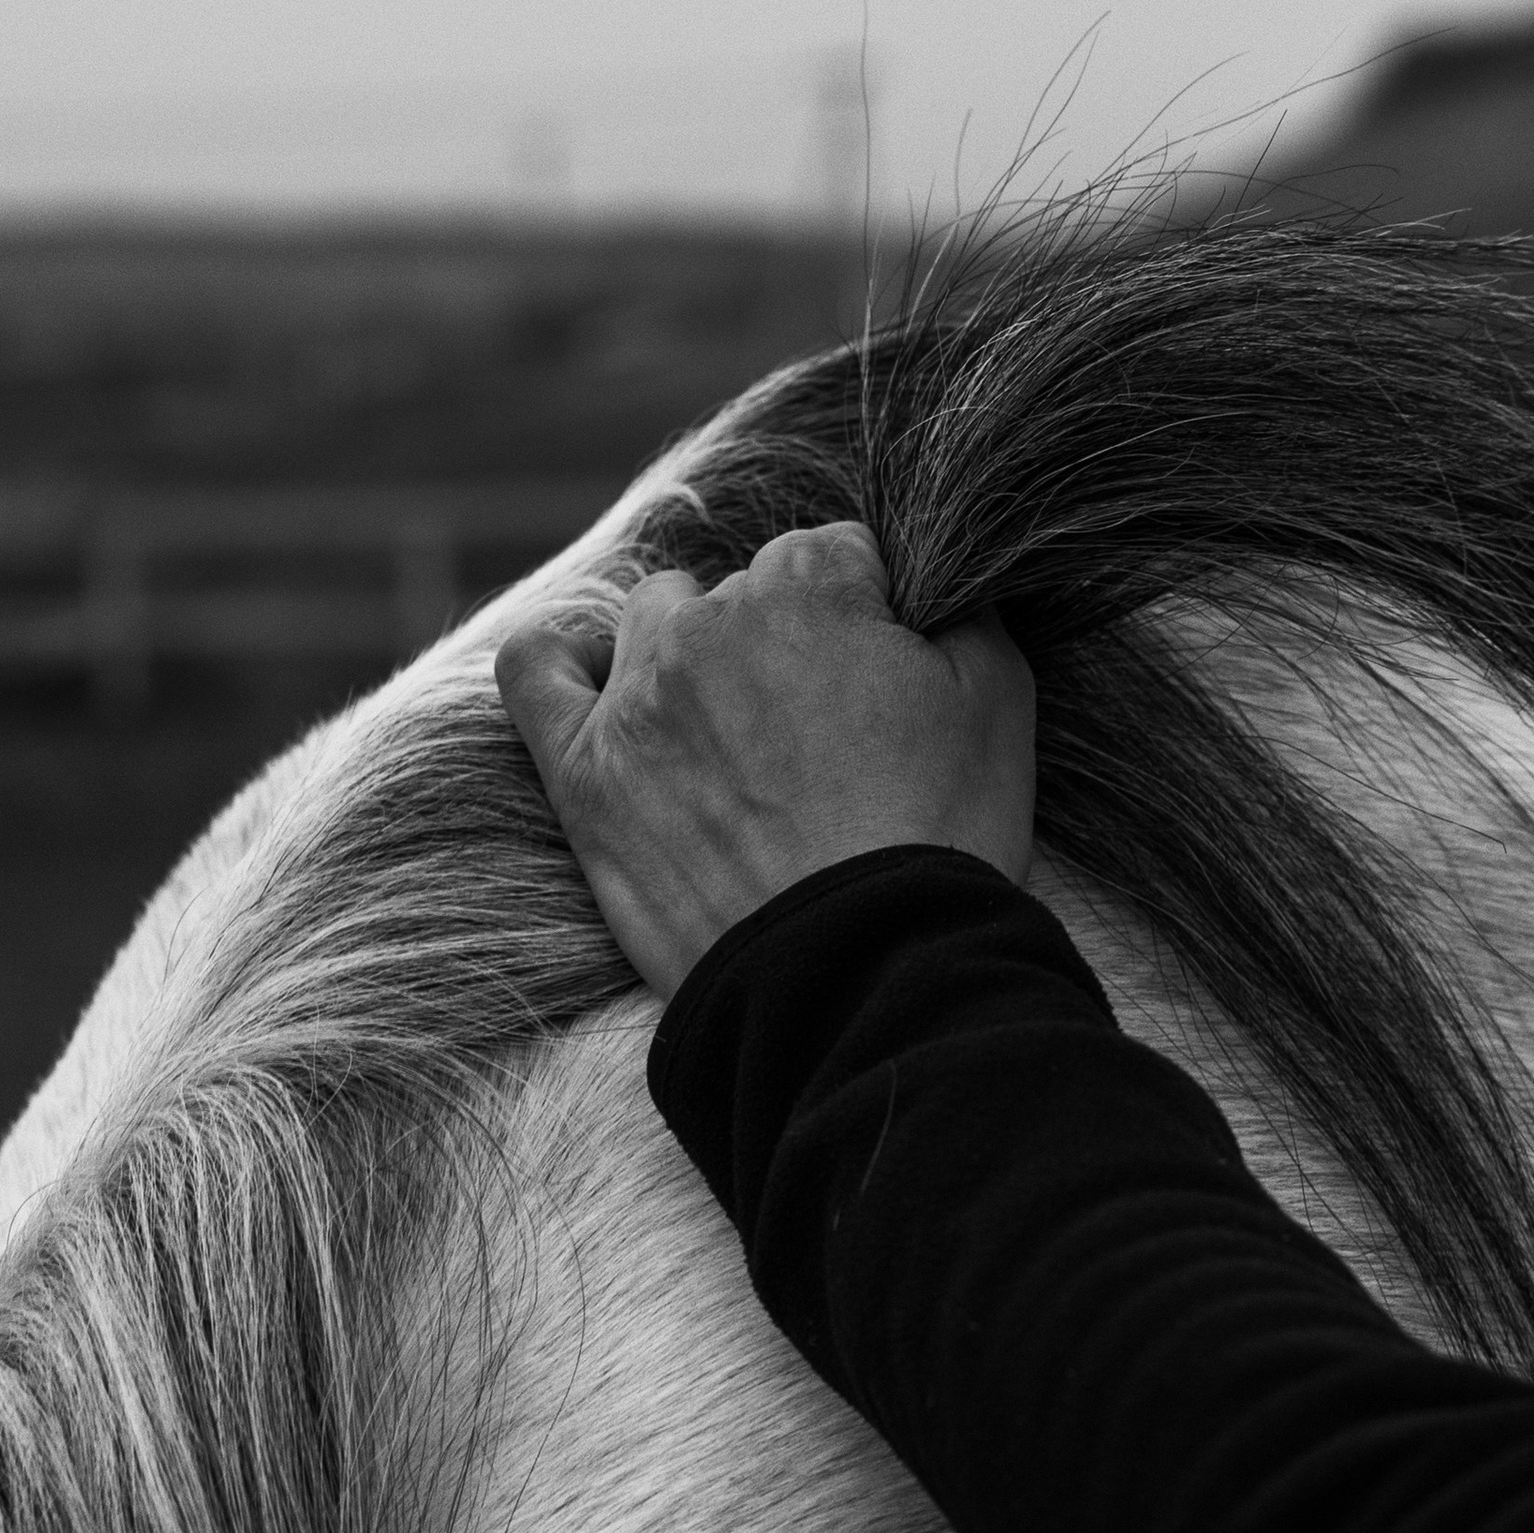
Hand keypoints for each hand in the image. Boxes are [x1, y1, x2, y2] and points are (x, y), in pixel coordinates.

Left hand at [494, 520, 1035, 1000]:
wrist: (855, 973)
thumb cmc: (936, 837)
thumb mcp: (999, 699)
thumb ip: (963, 611)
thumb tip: (935, 590)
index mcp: (809, 584)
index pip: (836, 559)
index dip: (869, 622)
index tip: (883, 692)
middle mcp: (709, 623)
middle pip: (745, 594)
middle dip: (784, 648)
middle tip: (821, 744)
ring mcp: (637, 698)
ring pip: (654, 623)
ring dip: (690, 655)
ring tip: (734, 739)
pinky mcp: (584, 775)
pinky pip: (534, 674)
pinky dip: (556, 662)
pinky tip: (586, 678)